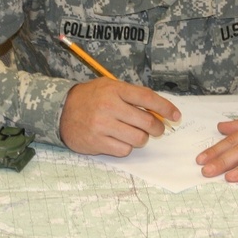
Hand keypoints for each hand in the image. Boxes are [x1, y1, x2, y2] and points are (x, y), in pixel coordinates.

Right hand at [59, 79, 180, 156]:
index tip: (176, 116)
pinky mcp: (97, 142)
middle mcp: (109, 106)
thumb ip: (133, 96)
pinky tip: (119, 140)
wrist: (61, 111)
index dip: (166, 108)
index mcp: (115, 89)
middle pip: (147, 121)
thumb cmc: (90, 98)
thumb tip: (159, 111)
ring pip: (138, 138)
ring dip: (141, 138)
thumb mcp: (110, 87)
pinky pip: (124, 150)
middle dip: (157, 128)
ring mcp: (102, 125)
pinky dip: (126, 147)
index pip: (148, 98)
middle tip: (157, 129)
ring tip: (134, 134)